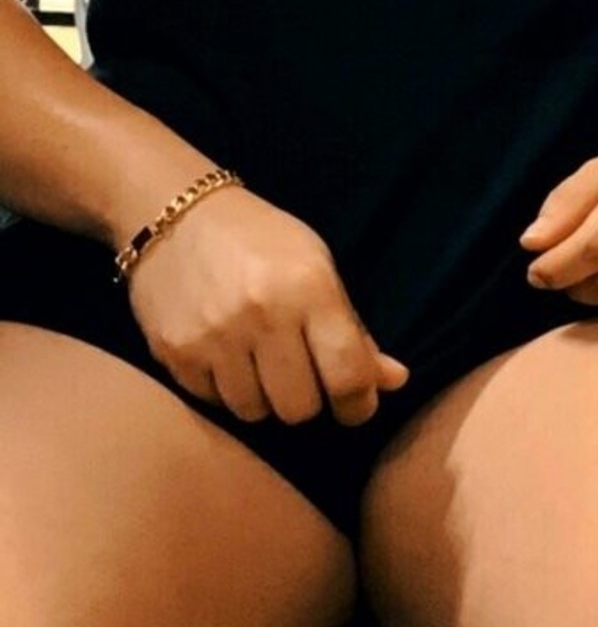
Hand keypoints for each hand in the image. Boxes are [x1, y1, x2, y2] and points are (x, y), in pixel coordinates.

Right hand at [125, 186, 409, 425]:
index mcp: (308, 288)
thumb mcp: (317, 267)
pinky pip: (212, 401)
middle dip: (307, 399)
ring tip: (259, 362)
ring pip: (254, 412)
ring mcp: (213, 336)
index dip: (359, 404)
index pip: (347, 375)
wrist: (176, 214)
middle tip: (301, 375)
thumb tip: (394, 382)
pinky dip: (225, 389)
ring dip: (263, 397)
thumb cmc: (260, 241)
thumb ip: (354, 329)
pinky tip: (224, 356)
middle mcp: (262, 314)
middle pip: (299, 408)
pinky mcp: (174, 352)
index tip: (356, 405)